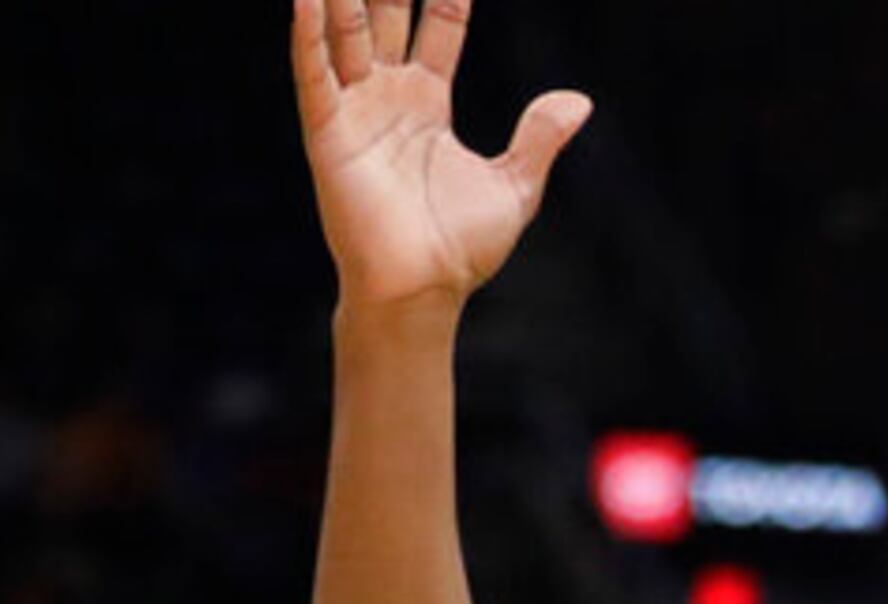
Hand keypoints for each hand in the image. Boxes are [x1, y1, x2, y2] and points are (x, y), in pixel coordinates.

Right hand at [293, 0, 589, 311]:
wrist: (424, 290)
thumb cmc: (461, 247)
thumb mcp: (515, 185)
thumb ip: (539, 137)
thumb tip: (579, 99)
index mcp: (428, 102)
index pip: (440, 28)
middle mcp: (387, 96)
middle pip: (387, 17)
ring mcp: (355, 111)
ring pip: (346, 34)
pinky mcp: (328, 134)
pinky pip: (314, 76)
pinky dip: (308, 37)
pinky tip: (308, 0)